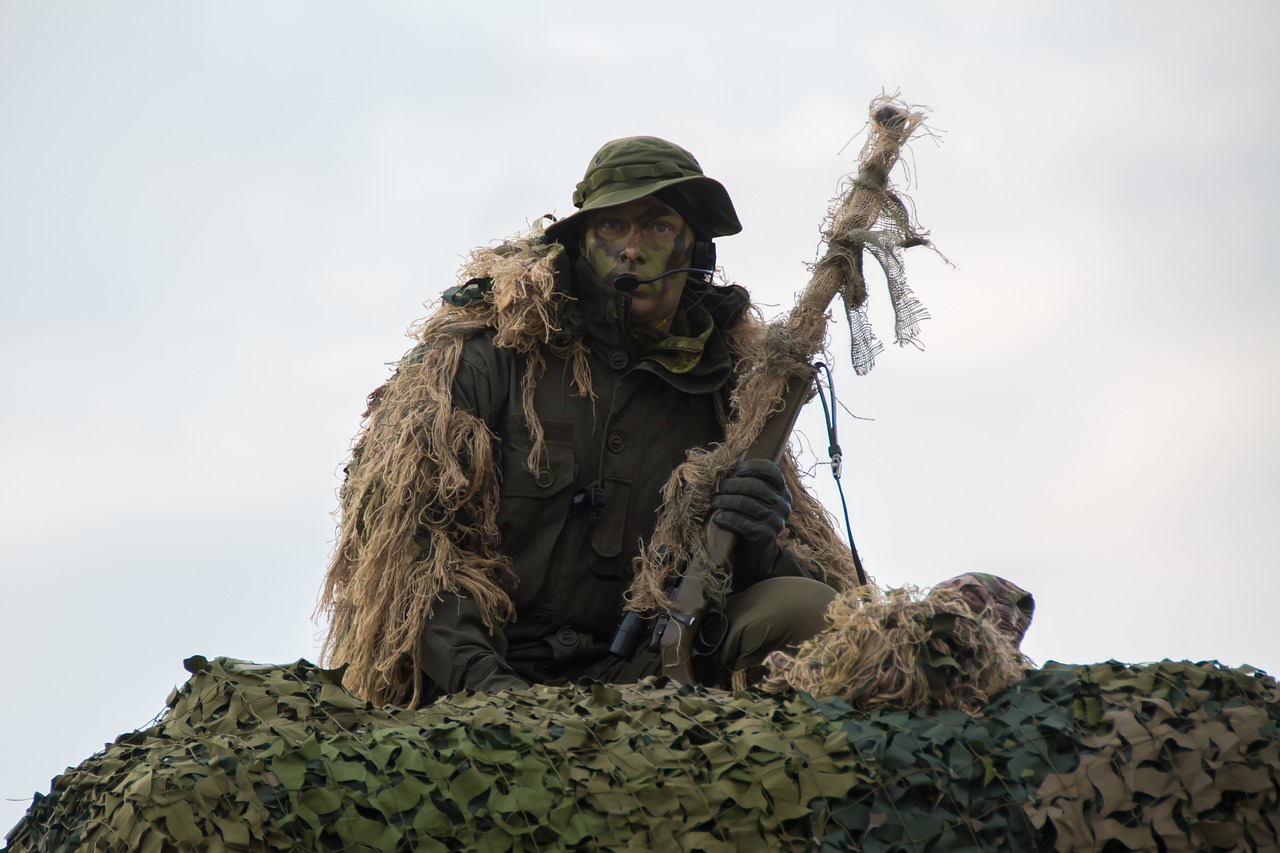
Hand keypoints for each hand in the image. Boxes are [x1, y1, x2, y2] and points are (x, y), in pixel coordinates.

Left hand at [709, 459, 791, 573]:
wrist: (757, 554)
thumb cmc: (752, 521)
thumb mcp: (758, 501)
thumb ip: (751, 485)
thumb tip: (728, 467)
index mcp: (783, 493)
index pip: (772, 471)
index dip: (754, 466)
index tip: (737, 469)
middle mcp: (783, 505)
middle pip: (755, 486)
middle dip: (733, 485)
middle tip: (719, 487)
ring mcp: (775, 521)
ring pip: (746, 503)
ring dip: (725, 501)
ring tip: (714, 502)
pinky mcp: (765, 535)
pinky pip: (741, 522)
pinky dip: (726, 518)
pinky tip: (717, 517)